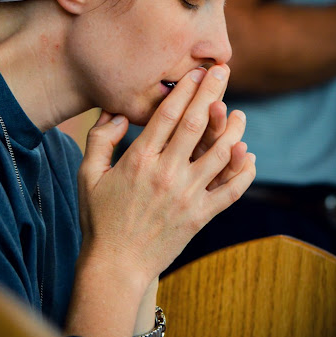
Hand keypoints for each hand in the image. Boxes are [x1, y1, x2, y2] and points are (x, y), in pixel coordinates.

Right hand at [77, 64, 255, 286]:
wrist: (116, 266)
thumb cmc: (98, 219)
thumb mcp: (88, 175)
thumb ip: (99, 139)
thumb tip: (118, 112)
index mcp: (139, 160)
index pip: (167, 115)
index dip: (185, 89)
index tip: (197, 71)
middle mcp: (166, 174)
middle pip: (196, 124)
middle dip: (212, 92)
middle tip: (223, 70)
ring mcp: (187, 195)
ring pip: (220, 154)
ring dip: (233, 130)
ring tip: (240, 114)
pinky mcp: (201, 216)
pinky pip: (231, 191)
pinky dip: (243, 172)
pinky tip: (247, 155)